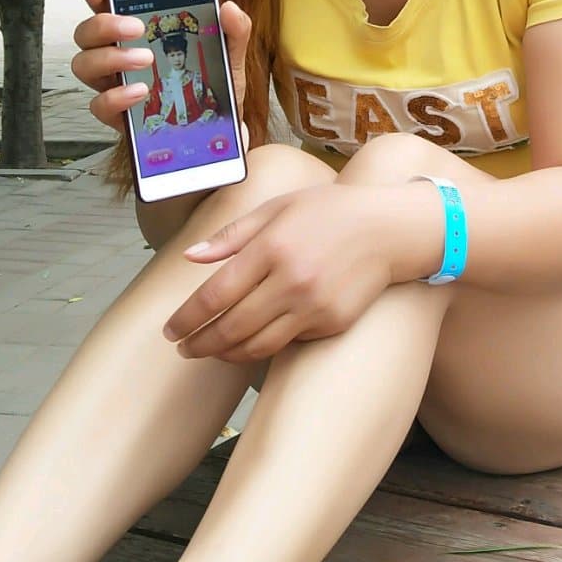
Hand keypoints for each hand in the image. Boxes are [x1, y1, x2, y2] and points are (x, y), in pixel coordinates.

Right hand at [71, 0, 251, 133]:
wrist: (222, 129)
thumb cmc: (214, 86)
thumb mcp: (229, 55)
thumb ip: (233, 30)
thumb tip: (229, 8)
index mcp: (139, 34)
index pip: (107, 7)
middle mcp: (119, 56)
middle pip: (87, 33)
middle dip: (104, 24)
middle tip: (136, 28)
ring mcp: (114, 85)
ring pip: (84, 65)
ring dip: (110, 58)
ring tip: (144, 59)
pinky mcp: (119, 115)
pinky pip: (99, 104)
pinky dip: (116, 96)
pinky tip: (140, 91)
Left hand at [161, 185, 401, 362]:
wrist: (391, 229)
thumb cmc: (331, 211)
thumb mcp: (280, 208)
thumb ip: (233, 235)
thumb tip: (190, 257)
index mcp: (272, 247)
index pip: (215, 295)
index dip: (186, 318)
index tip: (169, 331)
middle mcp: (292, 280)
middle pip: (231, 328)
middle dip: (200, 344)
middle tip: (183, 350)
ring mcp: (314, 306)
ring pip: (257, 346)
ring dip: (227, 354)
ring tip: (212, 351)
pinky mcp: (332, 323)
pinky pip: (288, 342)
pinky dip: (264, 346)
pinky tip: (251, 341)